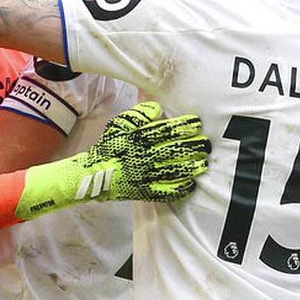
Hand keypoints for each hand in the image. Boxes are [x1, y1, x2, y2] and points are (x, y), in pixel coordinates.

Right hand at [17, 101, 209, 218]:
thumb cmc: (109, 147)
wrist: (92, 175)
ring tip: (203, 163)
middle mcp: (142, 156)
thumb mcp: (119, 125)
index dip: (183, 126)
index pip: (165, 130)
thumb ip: (139, 115)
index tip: (197, 123)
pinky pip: (165, 191)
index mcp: (137, 138)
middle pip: (173, 150)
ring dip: (190, 167)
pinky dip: (179, 188)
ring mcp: (143, 176)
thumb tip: (158, 108)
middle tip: (206, 144)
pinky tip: (191, 184)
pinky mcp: (143, 192)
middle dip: (193, 147)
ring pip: (172, 171)